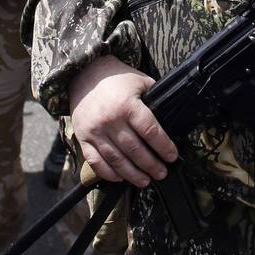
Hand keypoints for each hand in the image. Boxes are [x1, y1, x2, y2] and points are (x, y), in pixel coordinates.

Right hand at [68, 55, 177, 186]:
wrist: (84, 74)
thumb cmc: (117, 78)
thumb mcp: (140, 82)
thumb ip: (154, 100)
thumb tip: (170, 120)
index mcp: (128, 105)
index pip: (150, 132)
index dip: (164, 147)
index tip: (172, 156)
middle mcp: (110, 120)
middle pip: (135, 150)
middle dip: (151, 165)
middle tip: (161, 173)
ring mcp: (95, 131)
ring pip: (116, 160)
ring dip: (132, 174)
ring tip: (145, 181)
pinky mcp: (82, 137)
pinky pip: (95, 161)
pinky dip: (108, 173)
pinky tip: (120, 178)